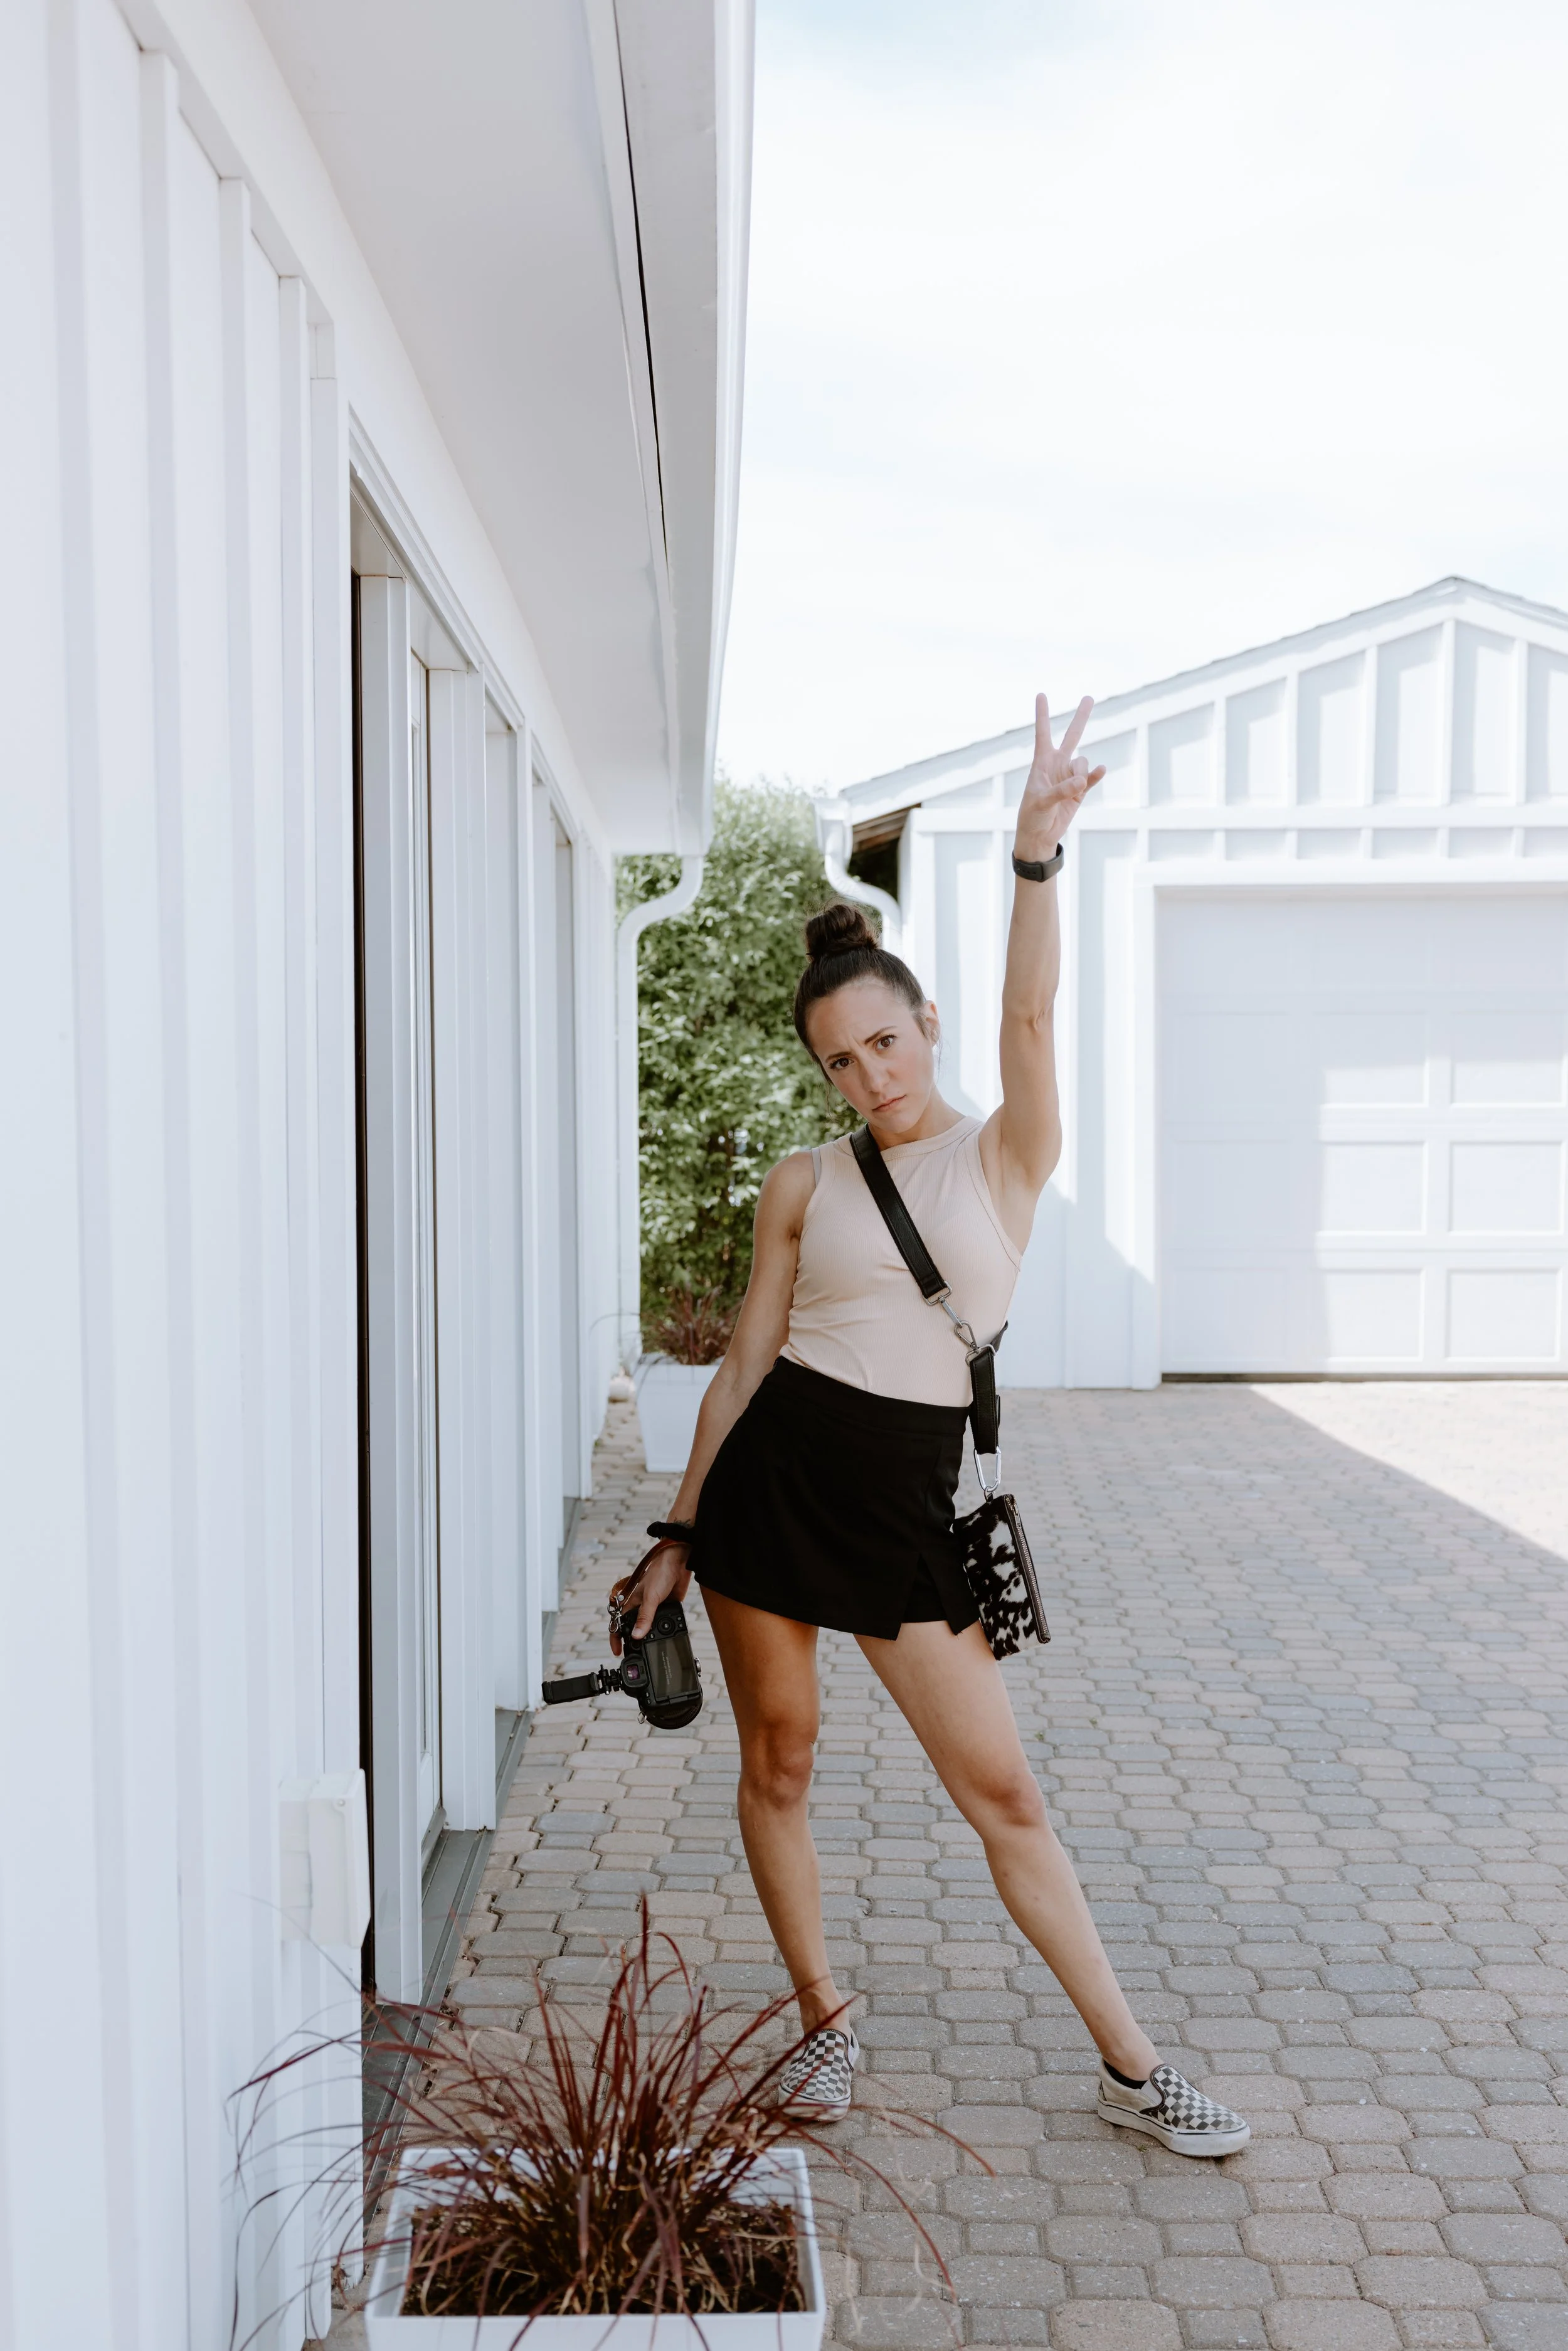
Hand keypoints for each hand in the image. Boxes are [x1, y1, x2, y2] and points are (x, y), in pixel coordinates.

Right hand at [608, 1540, 691, 1651]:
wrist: (679, 1564)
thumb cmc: (659, 1573)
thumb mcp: (650, 1597)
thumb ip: (644, 1617)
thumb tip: (636, 1636)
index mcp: (631, 1603)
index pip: (619, 1624)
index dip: (616, 1638)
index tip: (617, 1652)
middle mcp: (641, 1607)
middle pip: (633, 1628)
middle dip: (632, 1642)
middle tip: (633, 1656)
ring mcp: (654, 1609)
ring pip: (648, 1628)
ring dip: (648, 1638)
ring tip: (649, 1650)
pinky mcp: (666, 1609)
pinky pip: (662, 1624)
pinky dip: (663, 1631)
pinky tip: (666, 1637)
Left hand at [1014, 693, 1105, 862]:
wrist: (1040, 835)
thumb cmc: (1032, 816)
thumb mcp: (1041, 802)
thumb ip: (1061, 790)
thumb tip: (1081, 780)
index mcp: (1042, 762)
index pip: (1043, 733)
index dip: (1043, 714)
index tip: (1041, 694)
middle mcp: (1057, 765)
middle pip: (1072, 736)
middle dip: (1081, 717)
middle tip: (1089, 697)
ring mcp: (1071, 776)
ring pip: (1083, 763)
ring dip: (1080, 775)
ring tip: (1069, 792)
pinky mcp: (1081, 790)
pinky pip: (1092, 778)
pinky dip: (1095, 776)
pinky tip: (1100, 771)